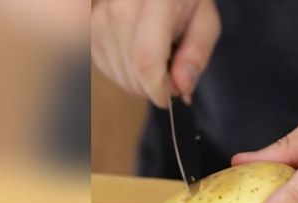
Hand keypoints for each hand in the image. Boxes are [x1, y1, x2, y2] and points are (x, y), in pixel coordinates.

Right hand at [91, 0, 220, 106]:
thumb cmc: (186, 0)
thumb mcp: (205, 22)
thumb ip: (196, 54)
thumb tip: (181, 88)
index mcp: (156, 2)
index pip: (146, 61)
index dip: (158, 90)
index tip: (170, 98)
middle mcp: (121, 8)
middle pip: (133, 72)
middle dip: (154, 87)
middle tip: (172, 74)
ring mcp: (102, 17)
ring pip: (119, 74)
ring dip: (141, 81)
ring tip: (158, 59)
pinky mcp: (92, 27)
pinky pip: (107, 68)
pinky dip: (126, 73)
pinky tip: (140, 58)